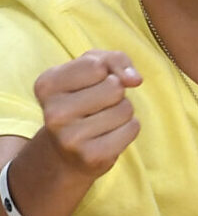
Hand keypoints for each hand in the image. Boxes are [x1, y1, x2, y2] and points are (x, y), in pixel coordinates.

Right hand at [30, 51, 142, 181]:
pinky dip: (128, 129)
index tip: (92, 83)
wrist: (66, 151)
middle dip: (116, 93)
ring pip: (125, 108)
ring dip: (122, 112)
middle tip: (97, 106)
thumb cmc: (83, 100)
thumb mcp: (91, 69)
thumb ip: (114, 60)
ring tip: (101, 121)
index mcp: (46, 86)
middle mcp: (53, 112)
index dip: (105, 71)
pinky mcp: (92, 155)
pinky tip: (108, 135)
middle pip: (114, 87)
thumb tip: (134, 79)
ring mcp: (70, 137)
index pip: (96, 65)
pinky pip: (132, 128)